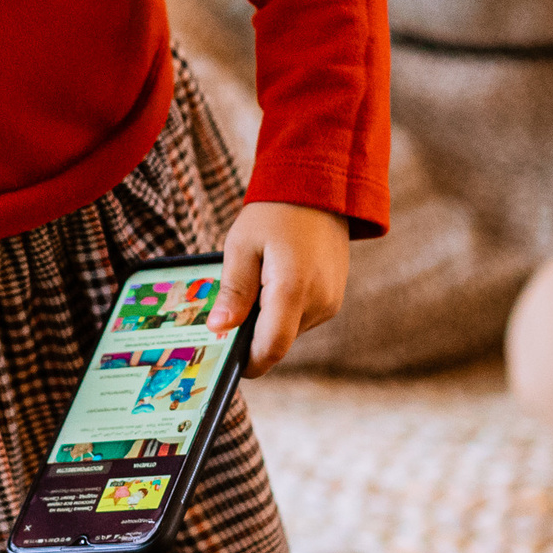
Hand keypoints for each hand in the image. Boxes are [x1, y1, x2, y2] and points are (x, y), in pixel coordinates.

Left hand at [209, 200, 347, 377]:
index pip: (271, 348)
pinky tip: (275, 280)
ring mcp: (330, 302)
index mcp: (293, 288)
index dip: (248, 363)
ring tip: (257, 281)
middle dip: (253, 335)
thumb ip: (233, 290)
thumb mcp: (242, 245)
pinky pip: (302, 318)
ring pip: (289, 331)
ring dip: (268, 320)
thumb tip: (219, 329)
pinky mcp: (334, 299)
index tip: (228, 361)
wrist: (319, 190)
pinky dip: (283, 310)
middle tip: (232, 306)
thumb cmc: (274, 214)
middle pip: (278, 342)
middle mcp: (318, 302)